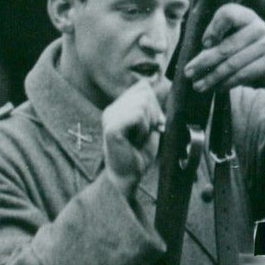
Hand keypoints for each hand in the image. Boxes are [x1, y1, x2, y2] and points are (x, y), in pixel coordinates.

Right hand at [102, 80, 166, 197]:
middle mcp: (112, 109)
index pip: (143, 88)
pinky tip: (135, 141)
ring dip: (148, 124)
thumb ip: (150, 108)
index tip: (153, 126)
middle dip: (154, 115)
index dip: (155, 105)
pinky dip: (143, 129)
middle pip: (145, 93)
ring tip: (138, 138)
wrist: (128, 177)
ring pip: (143, 104)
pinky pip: (138, 116)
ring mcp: (110, 117)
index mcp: (119, 107)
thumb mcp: (149, 126)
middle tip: (145, 134)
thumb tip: (152, 87)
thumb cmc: (139, 155)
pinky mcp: (112, 128)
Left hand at [184, 4, 264, 94]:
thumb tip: (195, 62)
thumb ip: (218, 43)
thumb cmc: (248, 48)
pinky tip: (217, 88)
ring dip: (213, 77)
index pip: (228, 14)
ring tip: (198, 86)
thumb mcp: (235, 38)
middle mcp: (258, 26)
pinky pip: (244, 74)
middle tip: (188, 73)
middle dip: (204, 61)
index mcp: (245, 16)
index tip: (204, 44)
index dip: (214, 28)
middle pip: (226, 45)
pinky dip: (228, 83)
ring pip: (233, 63)